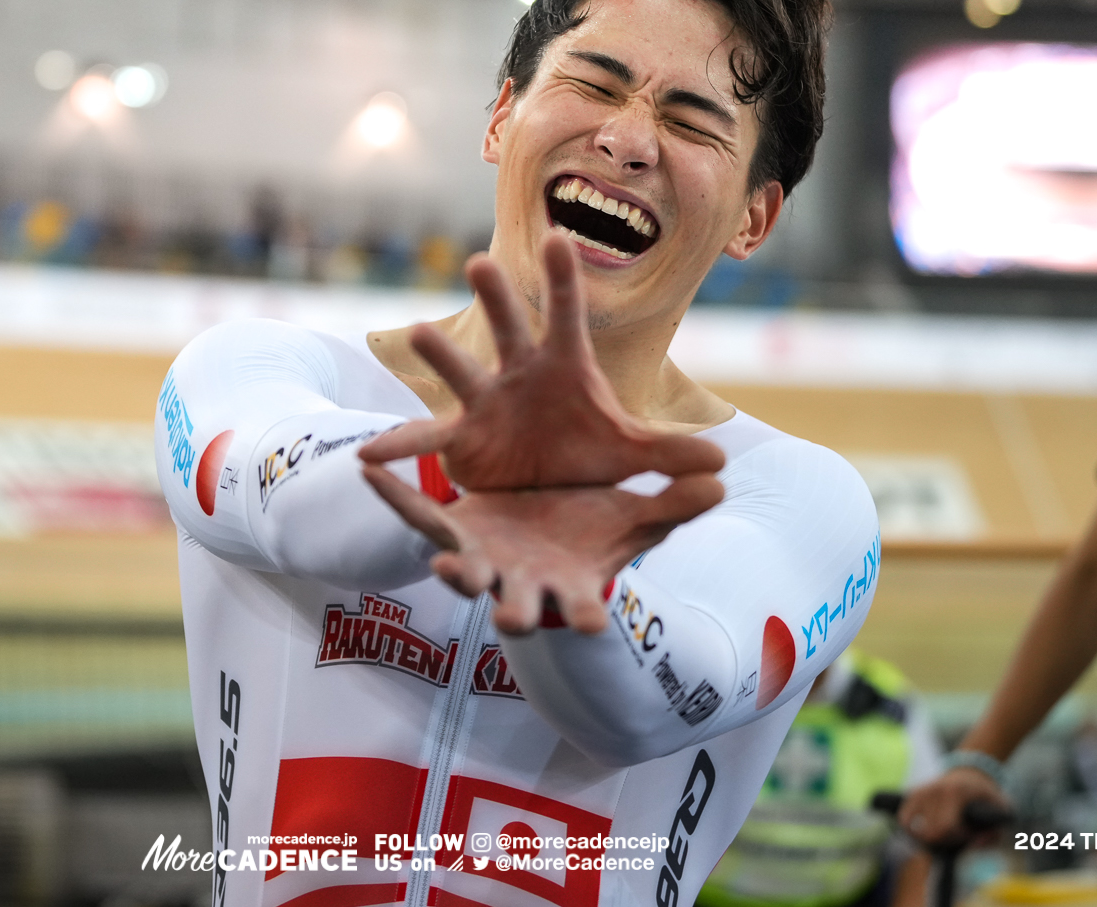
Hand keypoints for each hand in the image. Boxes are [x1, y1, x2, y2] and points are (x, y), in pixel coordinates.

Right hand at [359, 235, 724, 490]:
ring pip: (460, 373)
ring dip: (440, 353)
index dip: (564, 279)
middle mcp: (518, 373)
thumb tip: (722, 467)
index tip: (559, 235)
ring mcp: (484, 402)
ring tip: (420, 331)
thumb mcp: (628, 458)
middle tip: (481, 262)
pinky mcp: (461, 440)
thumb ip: (669, 458)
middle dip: (496, 297)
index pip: (566, 315)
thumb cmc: (584, 457)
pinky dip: (397, 448)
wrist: (545, 492)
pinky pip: (428, 439)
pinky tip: (366, 457)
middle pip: (508, 328)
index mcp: (563, 367)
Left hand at [363, 463, 723, 632]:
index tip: (597, 627)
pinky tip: (373, 470)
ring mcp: (485, 563)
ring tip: (444, 567)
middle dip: (517, 614)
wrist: (550, 514)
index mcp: (573, 584)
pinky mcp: (453, 532)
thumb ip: (673, 503)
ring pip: (467, 573)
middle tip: (514, 621)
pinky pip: (419, 516)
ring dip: (457, 573)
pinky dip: (398, 496)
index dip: (589, 617)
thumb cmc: (595, 527)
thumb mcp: (636, 514)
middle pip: (520, 608)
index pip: (585, 609)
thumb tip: (723, 483)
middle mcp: (525, 584)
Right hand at [897, 767, 1007, 847]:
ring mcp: (922, 791)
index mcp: (956, 793)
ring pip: (916, 830)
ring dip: (929, 839)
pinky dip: (910, 831)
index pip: (949, 827)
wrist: (970, 771)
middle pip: (932, 832)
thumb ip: (994, 832)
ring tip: (943, 837)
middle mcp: (935, 791)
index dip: (961, 839)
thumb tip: (975, 844)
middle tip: (958, 838)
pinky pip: (904, 819)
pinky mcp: (913, 794)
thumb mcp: (1001, 808)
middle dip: (946, 842)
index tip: (972, 835)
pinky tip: (923, 833)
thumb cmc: (985, 794)